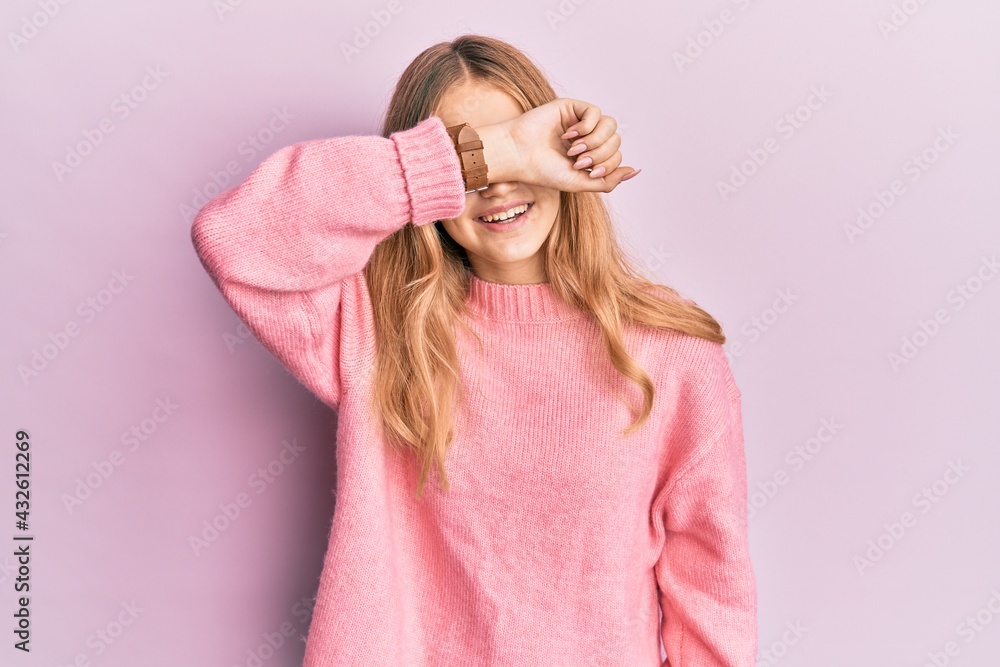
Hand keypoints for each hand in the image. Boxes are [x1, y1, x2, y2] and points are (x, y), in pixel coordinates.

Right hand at [482, 98, 639, 191]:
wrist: (520, 156)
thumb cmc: (544, 171)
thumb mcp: (580, 183)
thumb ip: (608, 180)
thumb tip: (635, 171)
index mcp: (590, 155)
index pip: (616, 156)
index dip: (606, 165)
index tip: (584, 171)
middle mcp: (588, 138)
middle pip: (616, 141)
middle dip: (599, 154)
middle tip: (577, 160)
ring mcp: (580, 122)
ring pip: (610, 125)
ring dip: (595, 141)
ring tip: (574, 148)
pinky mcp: (572, 108)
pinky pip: (595, 112)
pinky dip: (587, 126)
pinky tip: (569, 135)